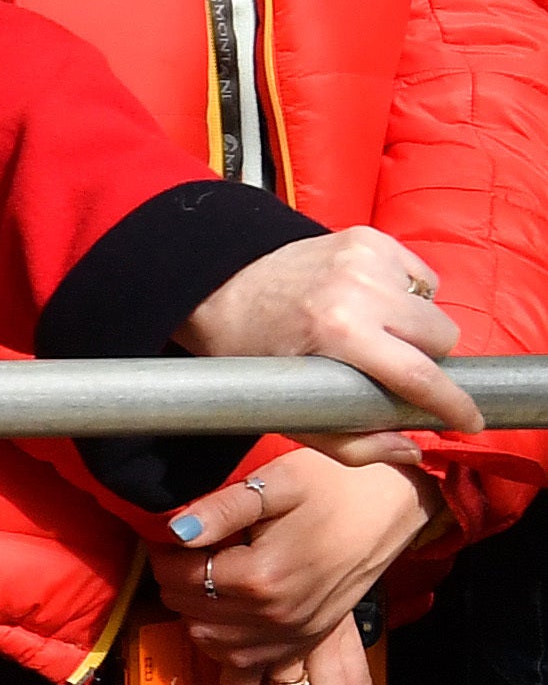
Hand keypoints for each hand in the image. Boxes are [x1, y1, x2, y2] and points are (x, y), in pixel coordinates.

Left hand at [148, 445, 431, 657]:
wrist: (390, 506)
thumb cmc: (332, 485)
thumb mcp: (275, 482)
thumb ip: (222, 509)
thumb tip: (175, 530)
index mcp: (260, 577)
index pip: (177, 577)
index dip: (163, 554)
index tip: (169, 534)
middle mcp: (275, 616)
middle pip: (190, 611)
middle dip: (176, 581)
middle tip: (184, 552)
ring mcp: (293, 635)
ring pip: (211, 642)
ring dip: (195, 613)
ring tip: (203, 576)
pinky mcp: (306, 641)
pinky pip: (246, 661)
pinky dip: (223, 641)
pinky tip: (224, 610)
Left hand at [179, 225, 478, 460]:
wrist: (216, 287)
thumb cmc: (253, 353)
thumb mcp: (289, 411)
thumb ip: (350, 443)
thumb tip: (411, 449)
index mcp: (339, 330)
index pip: (422, 375)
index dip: (454, 404)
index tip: (468, 420)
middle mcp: (357, 287)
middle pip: (442, 336)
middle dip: (427, 359)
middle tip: (392, 366)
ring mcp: (365, 255)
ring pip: (434, 306)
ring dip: (414, 326)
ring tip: (373, 332)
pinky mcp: (367, 235)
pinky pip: (419, 276)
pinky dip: (404, 295)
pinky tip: (368, 303)